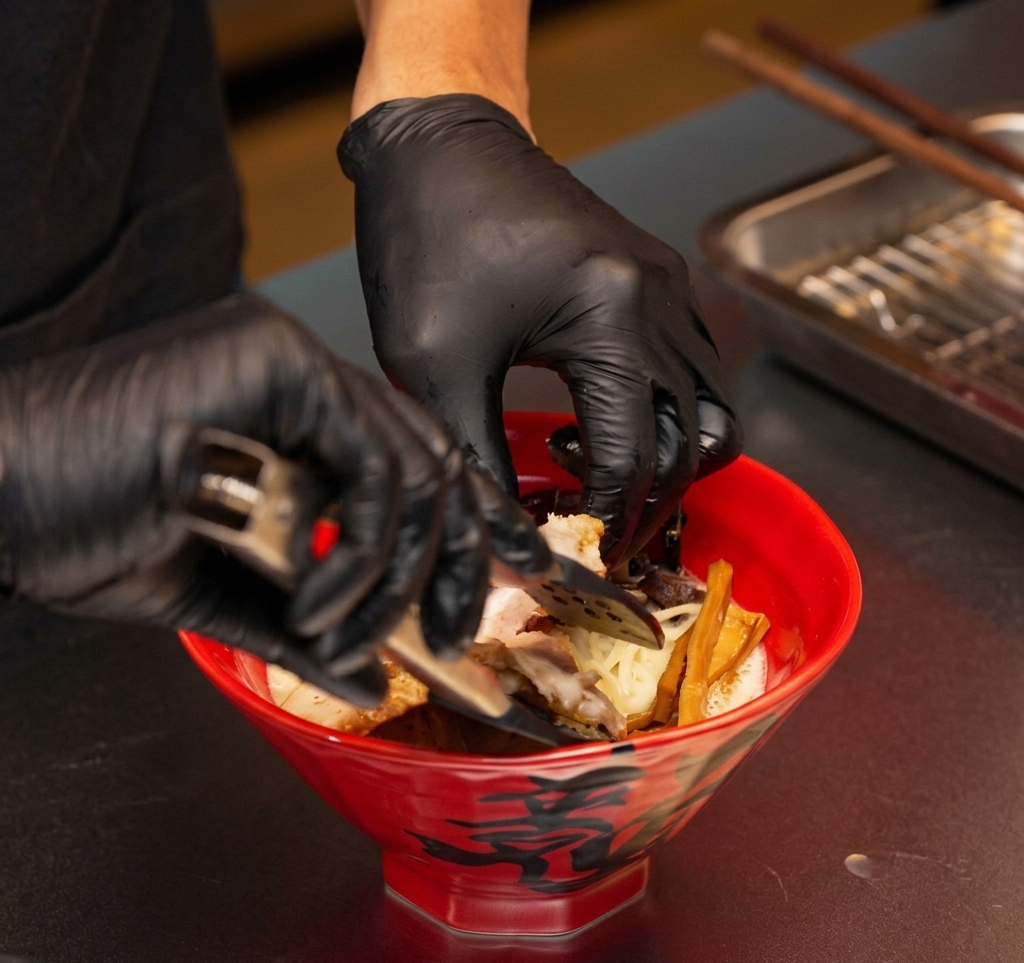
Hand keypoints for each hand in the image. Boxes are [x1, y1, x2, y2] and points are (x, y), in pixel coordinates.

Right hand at [0, 294, 547, 704]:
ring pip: (409, 469)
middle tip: (456, 638)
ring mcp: (289, 358)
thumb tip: (365, 681)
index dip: (471, 520)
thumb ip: (299, 625)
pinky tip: (312, 602)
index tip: (508, 575)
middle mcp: (302, 374)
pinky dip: (359, 550)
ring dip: (391, 575)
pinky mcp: (273, 361)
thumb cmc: (85, 532)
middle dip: (457, 559)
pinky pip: (370, 465)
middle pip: (429, 463)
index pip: (410, 461)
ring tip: (341, 635)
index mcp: (292, 412)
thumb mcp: (217, 590)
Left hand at [338, 94, 740, 567]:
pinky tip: (600, 422)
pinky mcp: (659, 280)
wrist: (439, 146)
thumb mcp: (434, 364)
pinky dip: (666, 416)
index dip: (611, 518)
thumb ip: (476, 459)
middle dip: (650, 505)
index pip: (636, 455)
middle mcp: (661, 301)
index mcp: (612, 317)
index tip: (586, 554)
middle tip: (605, 540)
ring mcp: (668, 287)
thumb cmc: (426, 242)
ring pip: (711, 409)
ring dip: (670, 462)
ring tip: (607, 483)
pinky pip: (694, 370)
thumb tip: (503, 538)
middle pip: (690, 442)